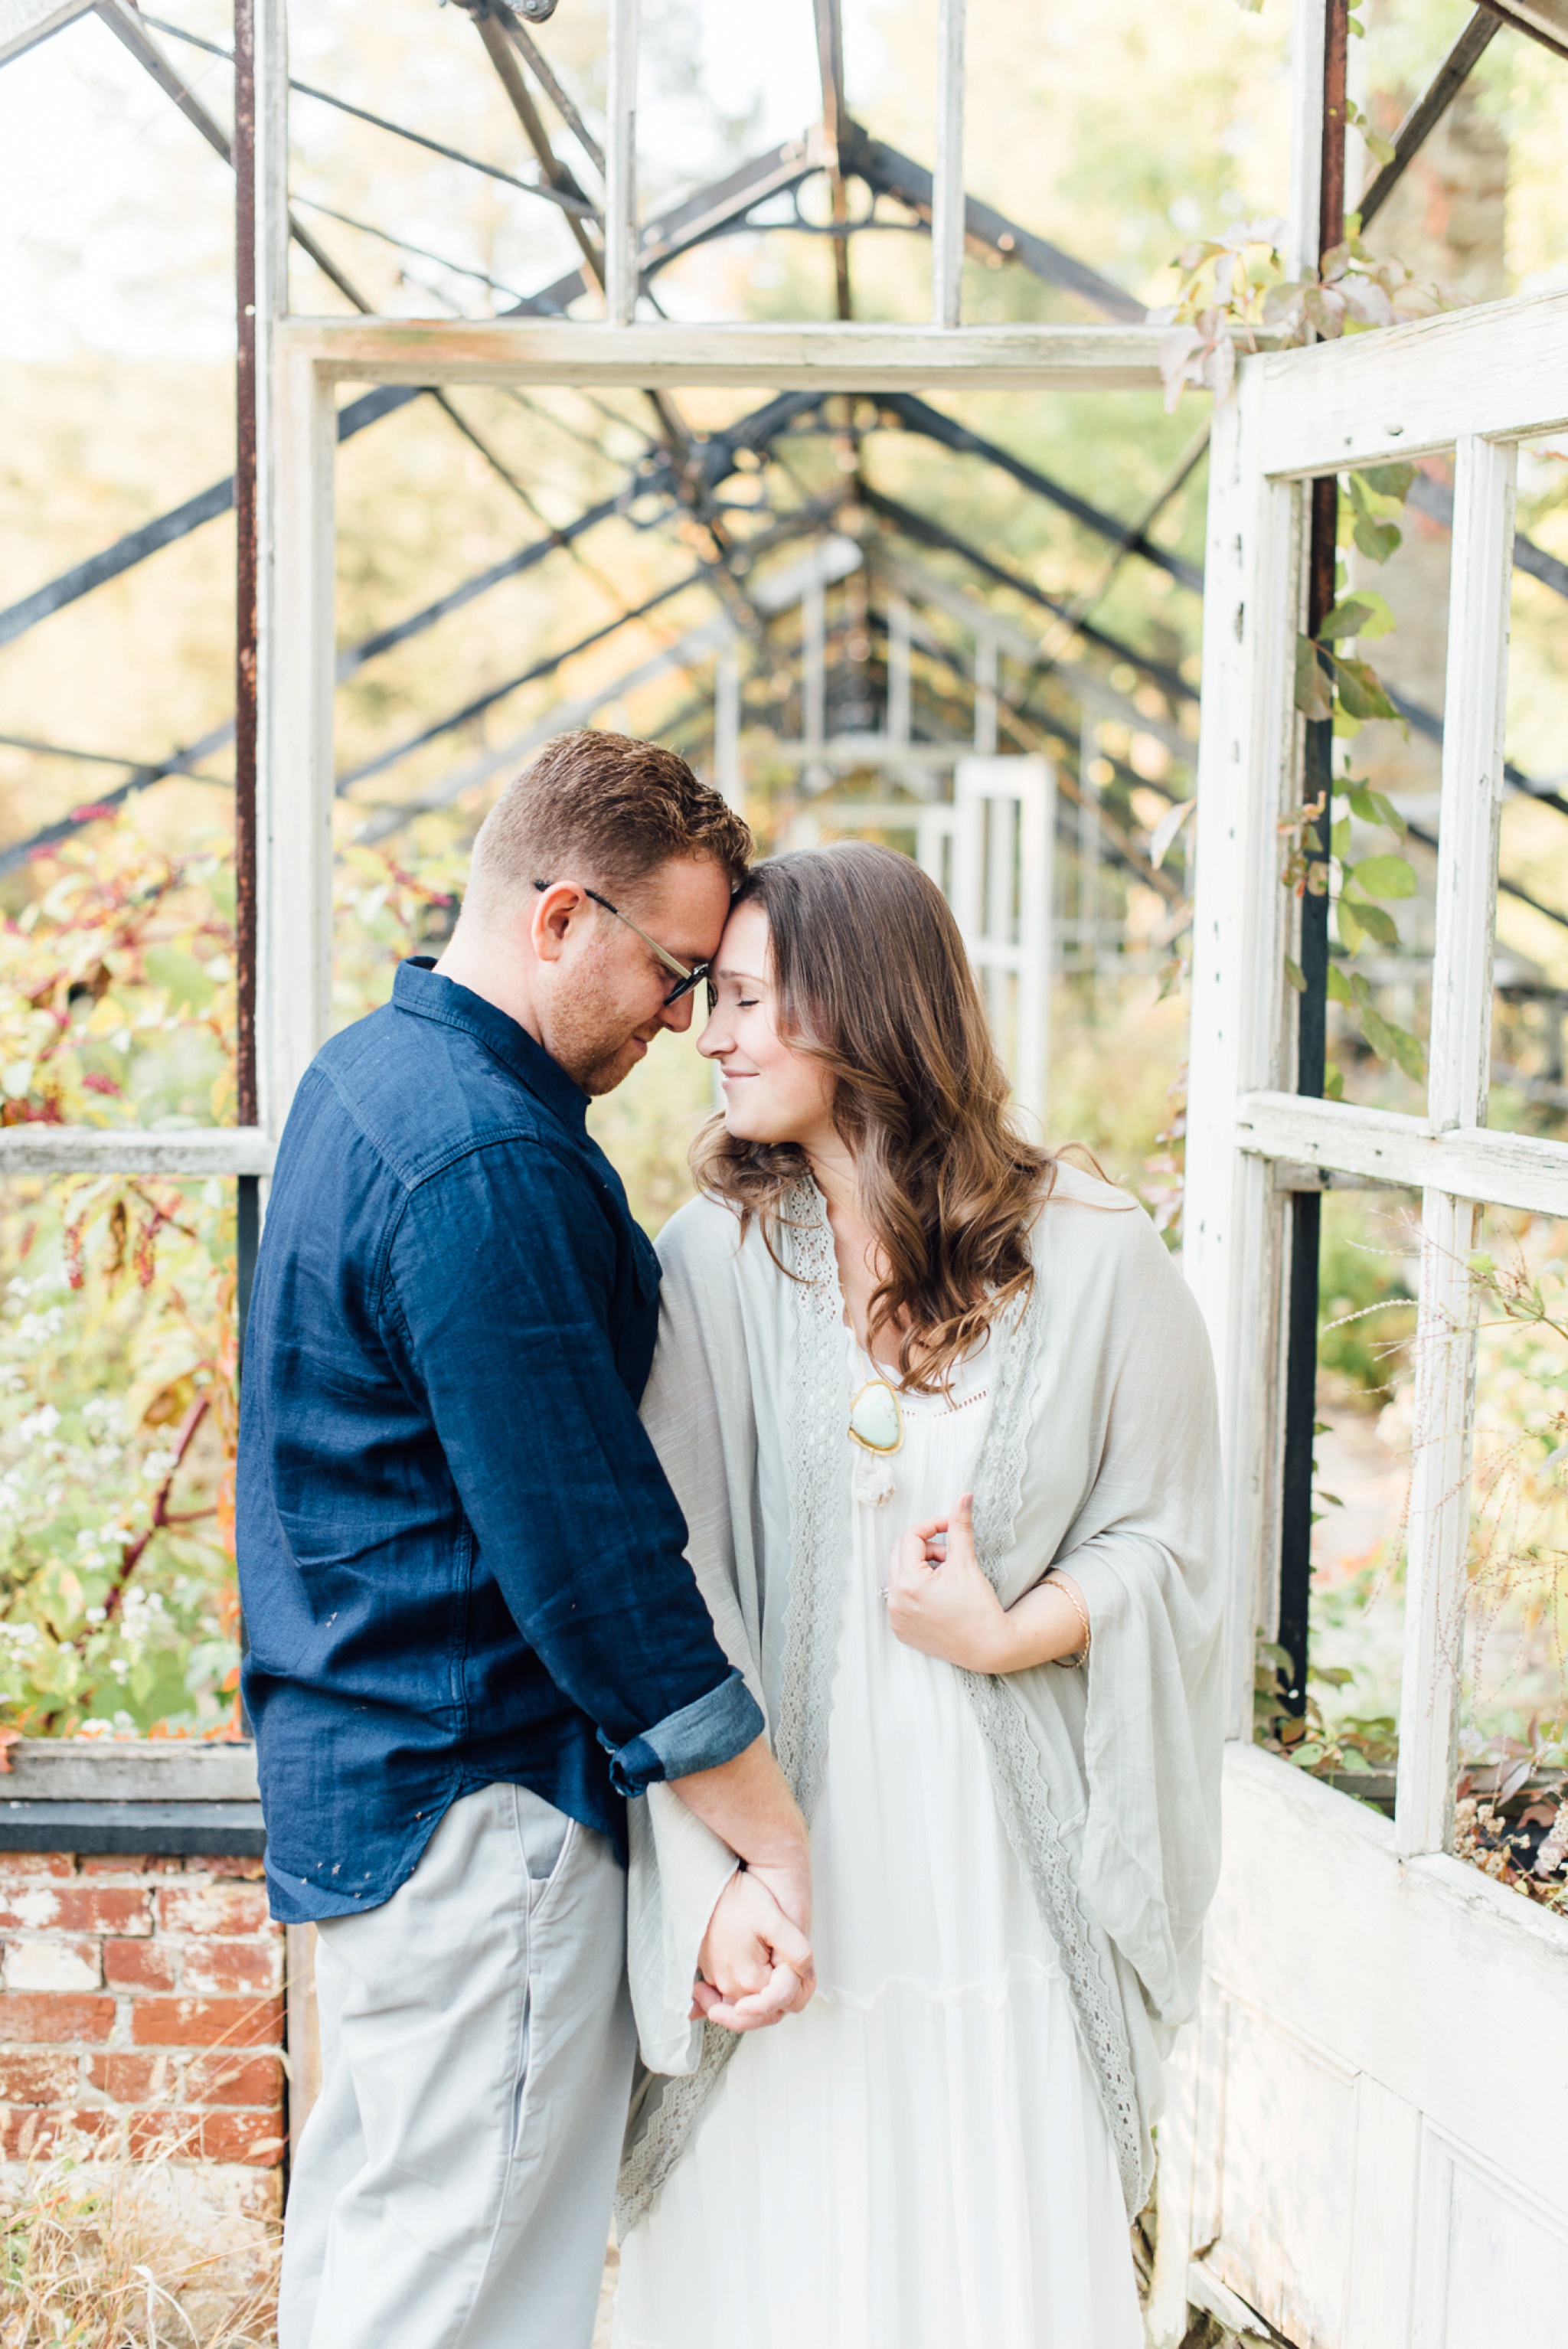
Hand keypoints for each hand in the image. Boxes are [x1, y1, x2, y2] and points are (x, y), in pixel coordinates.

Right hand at [693, 1866, 814, 2032]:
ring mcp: (717, 1979)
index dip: (798, 1993)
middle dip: (778, 2002)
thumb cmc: (742, 1898)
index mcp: (750, 1979)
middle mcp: (730, 1986)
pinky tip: (751, 1983)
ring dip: (758, 2001)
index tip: (804, 1979)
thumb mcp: (775, 1922)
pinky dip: (736, 1996)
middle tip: (796, 1984)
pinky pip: (725, 1993)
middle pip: (761, 2010)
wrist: (708, 1882)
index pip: (779, 2004)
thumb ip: (797, 1952)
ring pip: (743, 2002)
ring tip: (776, 1985)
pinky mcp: (708, 1969)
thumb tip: (807, 1974)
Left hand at [886, 1492, 1007, 1670]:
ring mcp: (896, 1618)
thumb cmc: (980, 1609)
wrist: (989, 1648)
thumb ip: (960, 1527)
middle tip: (950, 1556)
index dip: (931, 1526)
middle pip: (901, 1554)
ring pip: (900, 1575)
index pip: (910, 1537)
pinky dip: (916, 1589)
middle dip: (926, 1548)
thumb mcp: (967, 1563)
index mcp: (910, 1583)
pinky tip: (939, 1597)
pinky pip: (900, 1597)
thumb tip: (963, 1497)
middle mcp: (896, 1601)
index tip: (950, 1527)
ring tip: (947, 1578)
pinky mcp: (900, 1629)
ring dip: (921, 1568)